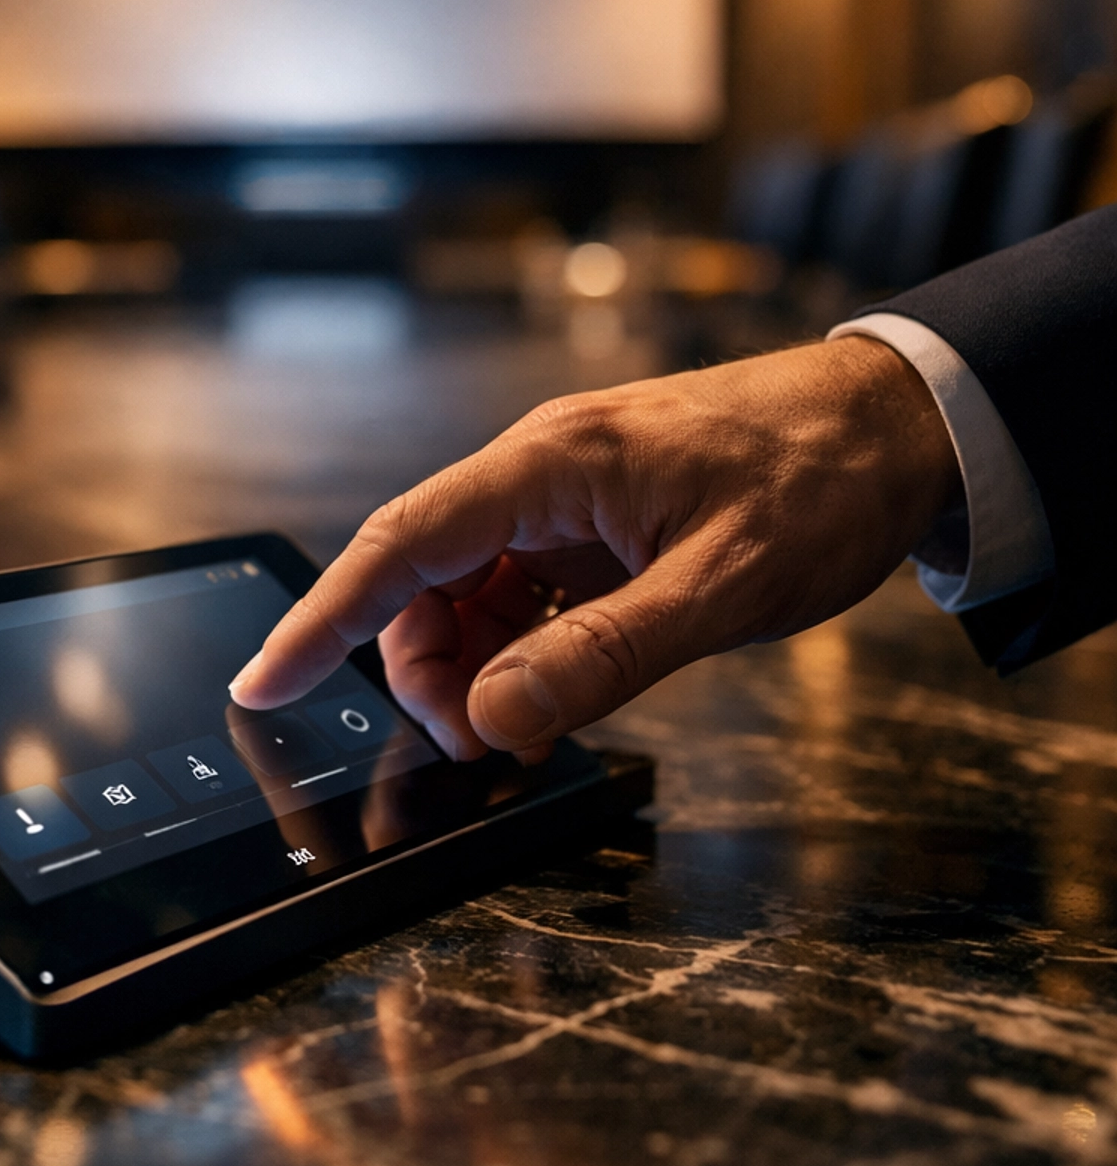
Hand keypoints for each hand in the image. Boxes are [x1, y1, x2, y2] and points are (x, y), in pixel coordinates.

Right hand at [229, 336, 960, 757]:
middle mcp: (543, 469)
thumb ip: (603, 657)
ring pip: (471, 587)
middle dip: (427, 667)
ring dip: (477, 661)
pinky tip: (558, 684)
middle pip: (427, 575)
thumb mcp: (719, 588)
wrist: (901, 423)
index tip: (265, 683)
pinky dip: (522, 643)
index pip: (403, 542)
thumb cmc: (820, 481)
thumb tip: (493, 718)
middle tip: (483, 742)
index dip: (325, 618)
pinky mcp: (599, 516)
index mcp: (554, 465)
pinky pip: (524, 585)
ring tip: (532, 719)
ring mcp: (569, 491)